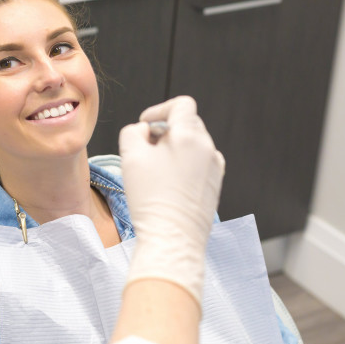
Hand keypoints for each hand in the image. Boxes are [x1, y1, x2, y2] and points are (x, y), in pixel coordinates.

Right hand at [118, 96, 224, 302]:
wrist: (172, 238)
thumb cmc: (151, 199)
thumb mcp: (130, 157)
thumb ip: (133, 132)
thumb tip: (144, 130)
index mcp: (189, 135)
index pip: (181, 105)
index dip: (158, 110)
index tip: (145, 124)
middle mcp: (208, 148)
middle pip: (186, 124)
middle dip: (164, 132)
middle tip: (144, 151)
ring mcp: (215, 168)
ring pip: (192, 145)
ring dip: (174, 150)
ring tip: (154, 172)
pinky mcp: (214, 185)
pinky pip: (198, 164)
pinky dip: (184, 166)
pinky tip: (168, 185)